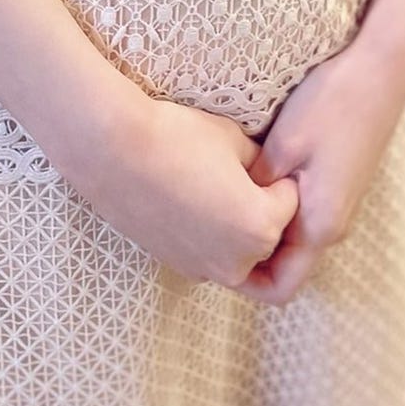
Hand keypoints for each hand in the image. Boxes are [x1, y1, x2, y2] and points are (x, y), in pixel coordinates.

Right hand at [64, 91, 301, 288]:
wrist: (113, 151)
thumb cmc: (177, 137)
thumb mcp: (234, 139)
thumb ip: (262, 164)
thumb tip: (267, 174)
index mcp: (260, 227)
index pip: (291, 201)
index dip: (281, 174)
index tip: (264, 155)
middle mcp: (236, 261)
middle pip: (272, 237)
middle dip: (270, 209)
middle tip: (253, 176)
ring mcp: (203, 268)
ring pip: (244, 257)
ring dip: (245, 232)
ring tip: (226, 191)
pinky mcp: (177, 265)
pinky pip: (213, 258)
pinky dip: (216, 238)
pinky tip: (198, 200)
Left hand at [229, 0, 404, 305]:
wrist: (383, 66)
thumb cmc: (333, 100)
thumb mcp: (283, 142)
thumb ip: (258, 186)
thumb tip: (233, 210)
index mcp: (321, 223)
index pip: (279, 288)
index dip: (243, 282)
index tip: (208, 253)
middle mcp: (335, 223)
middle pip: (284, 264)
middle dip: (247, 252)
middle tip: (206, 224)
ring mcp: (340, 201)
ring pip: (291, 234)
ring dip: (260, 223)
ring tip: (222, 198)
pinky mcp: (339, 180)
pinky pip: (301, 210)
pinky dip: (275, 205)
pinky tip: (250, 175)